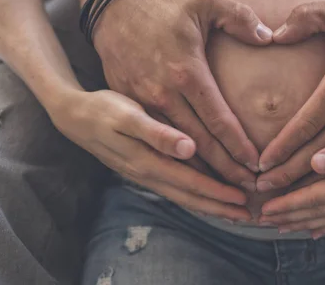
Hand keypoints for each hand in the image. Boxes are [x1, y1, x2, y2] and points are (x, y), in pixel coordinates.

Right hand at [48, 89, 252, 221]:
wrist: (75, 115)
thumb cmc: (104, 109)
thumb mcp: (128, 116)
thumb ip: (157, 133)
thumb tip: (189, 148)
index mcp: (149, 161)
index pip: (191, 182)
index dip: (218, 191)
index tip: (243, 198)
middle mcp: (148, 173)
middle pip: (190, 195)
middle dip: (219, 206)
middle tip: (248, 214)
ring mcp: (145, 173)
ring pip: (182, 195)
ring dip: (208, 204)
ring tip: (233, 210)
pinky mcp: (143, 168)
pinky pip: (174, 187)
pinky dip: (193, 195)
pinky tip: (204, 195)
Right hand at [94, 0, 273, 189]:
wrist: (112, 11)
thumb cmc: (164, 7)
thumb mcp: (204, 1)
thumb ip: (240, 17)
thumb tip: (269, 36)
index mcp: (186, 72)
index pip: (219, 119)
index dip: (239, 146)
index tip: (256, 165)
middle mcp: (164, 94)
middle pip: (200, 143)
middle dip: (226, 170)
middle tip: (250, 189)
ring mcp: (144, 103)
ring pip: (177, 149)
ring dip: (203, 172)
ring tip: (227, 192)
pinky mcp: (131, 106)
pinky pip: (158, 141)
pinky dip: (178, 161)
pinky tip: (195, 174)